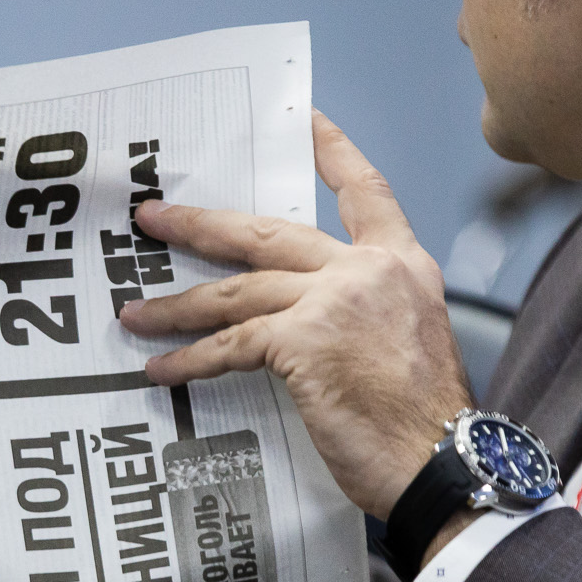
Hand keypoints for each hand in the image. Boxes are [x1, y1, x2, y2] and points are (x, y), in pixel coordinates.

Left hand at [117, 111, 473, 518]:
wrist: (445, 460)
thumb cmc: (428, 424)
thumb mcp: (408, 345)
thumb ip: (364, 316)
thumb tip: (312, 324)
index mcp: (403, 266)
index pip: (365, 192)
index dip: (332, 153)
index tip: (305, 121)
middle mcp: (369, 271)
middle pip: (269, 233)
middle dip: (203, 225)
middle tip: (155, 218)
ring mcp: (334, 301)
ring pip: (237, 289)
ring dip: (179, 304)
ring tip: (135, 312)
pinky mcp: (302, 341)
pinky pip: (230, 344)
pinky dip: (190, 359)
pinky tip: (162, 369)